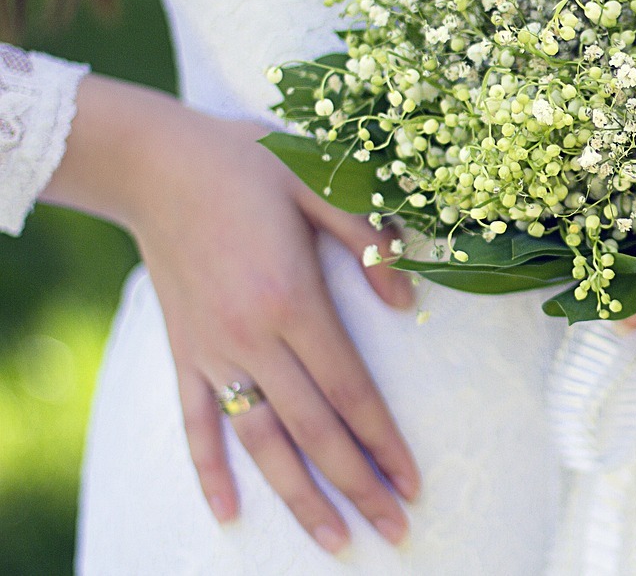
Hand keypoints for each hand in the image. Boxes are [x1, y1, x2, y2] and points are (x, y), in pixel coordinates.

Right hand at [42, 77, 420, 554]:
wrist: (157, 163)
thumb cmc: (247, 163)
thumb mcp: (319, 181)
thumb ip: (367, 239)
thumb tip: (406, 299)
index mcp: (293, 300)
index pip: (350, 391)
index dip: (384, 442)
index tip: (413, 483)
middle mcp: (252, 338)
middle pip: (314, 430)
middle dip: (358, 486)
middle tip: (395, 532)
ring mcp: (212, 350)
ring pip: (260, 441)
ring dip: (297, 497)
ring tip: (334, 543)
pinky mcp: (182, 351)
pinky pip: (197, 421)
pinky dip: (209, 470)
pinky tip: (227, 514)